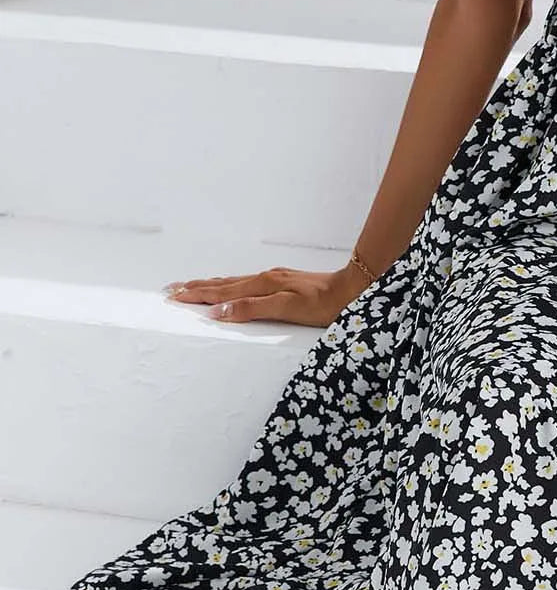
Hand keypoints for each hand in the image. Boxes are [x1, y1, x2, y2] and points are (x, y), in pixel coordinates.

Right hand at [162, 262, 372, 327]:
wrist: (352, 288)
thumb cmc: (323, 304)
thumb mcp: (288, 309)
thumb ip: (253, 309)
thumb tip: (220, 310)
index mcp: (263, 286)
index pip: (222, 292)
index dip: (197, 296)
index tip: (174, 297)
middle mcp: (265, 278)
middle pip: (223, 284)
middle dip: (196, 287)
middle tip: (170, 290)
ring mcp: (274, 278)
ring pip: (234, 281)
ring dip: (210, 284)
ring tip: (191, 285)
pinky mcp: (282, 281)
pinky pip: (246, 282)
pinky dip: (229, 284)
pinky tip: (229, 286)